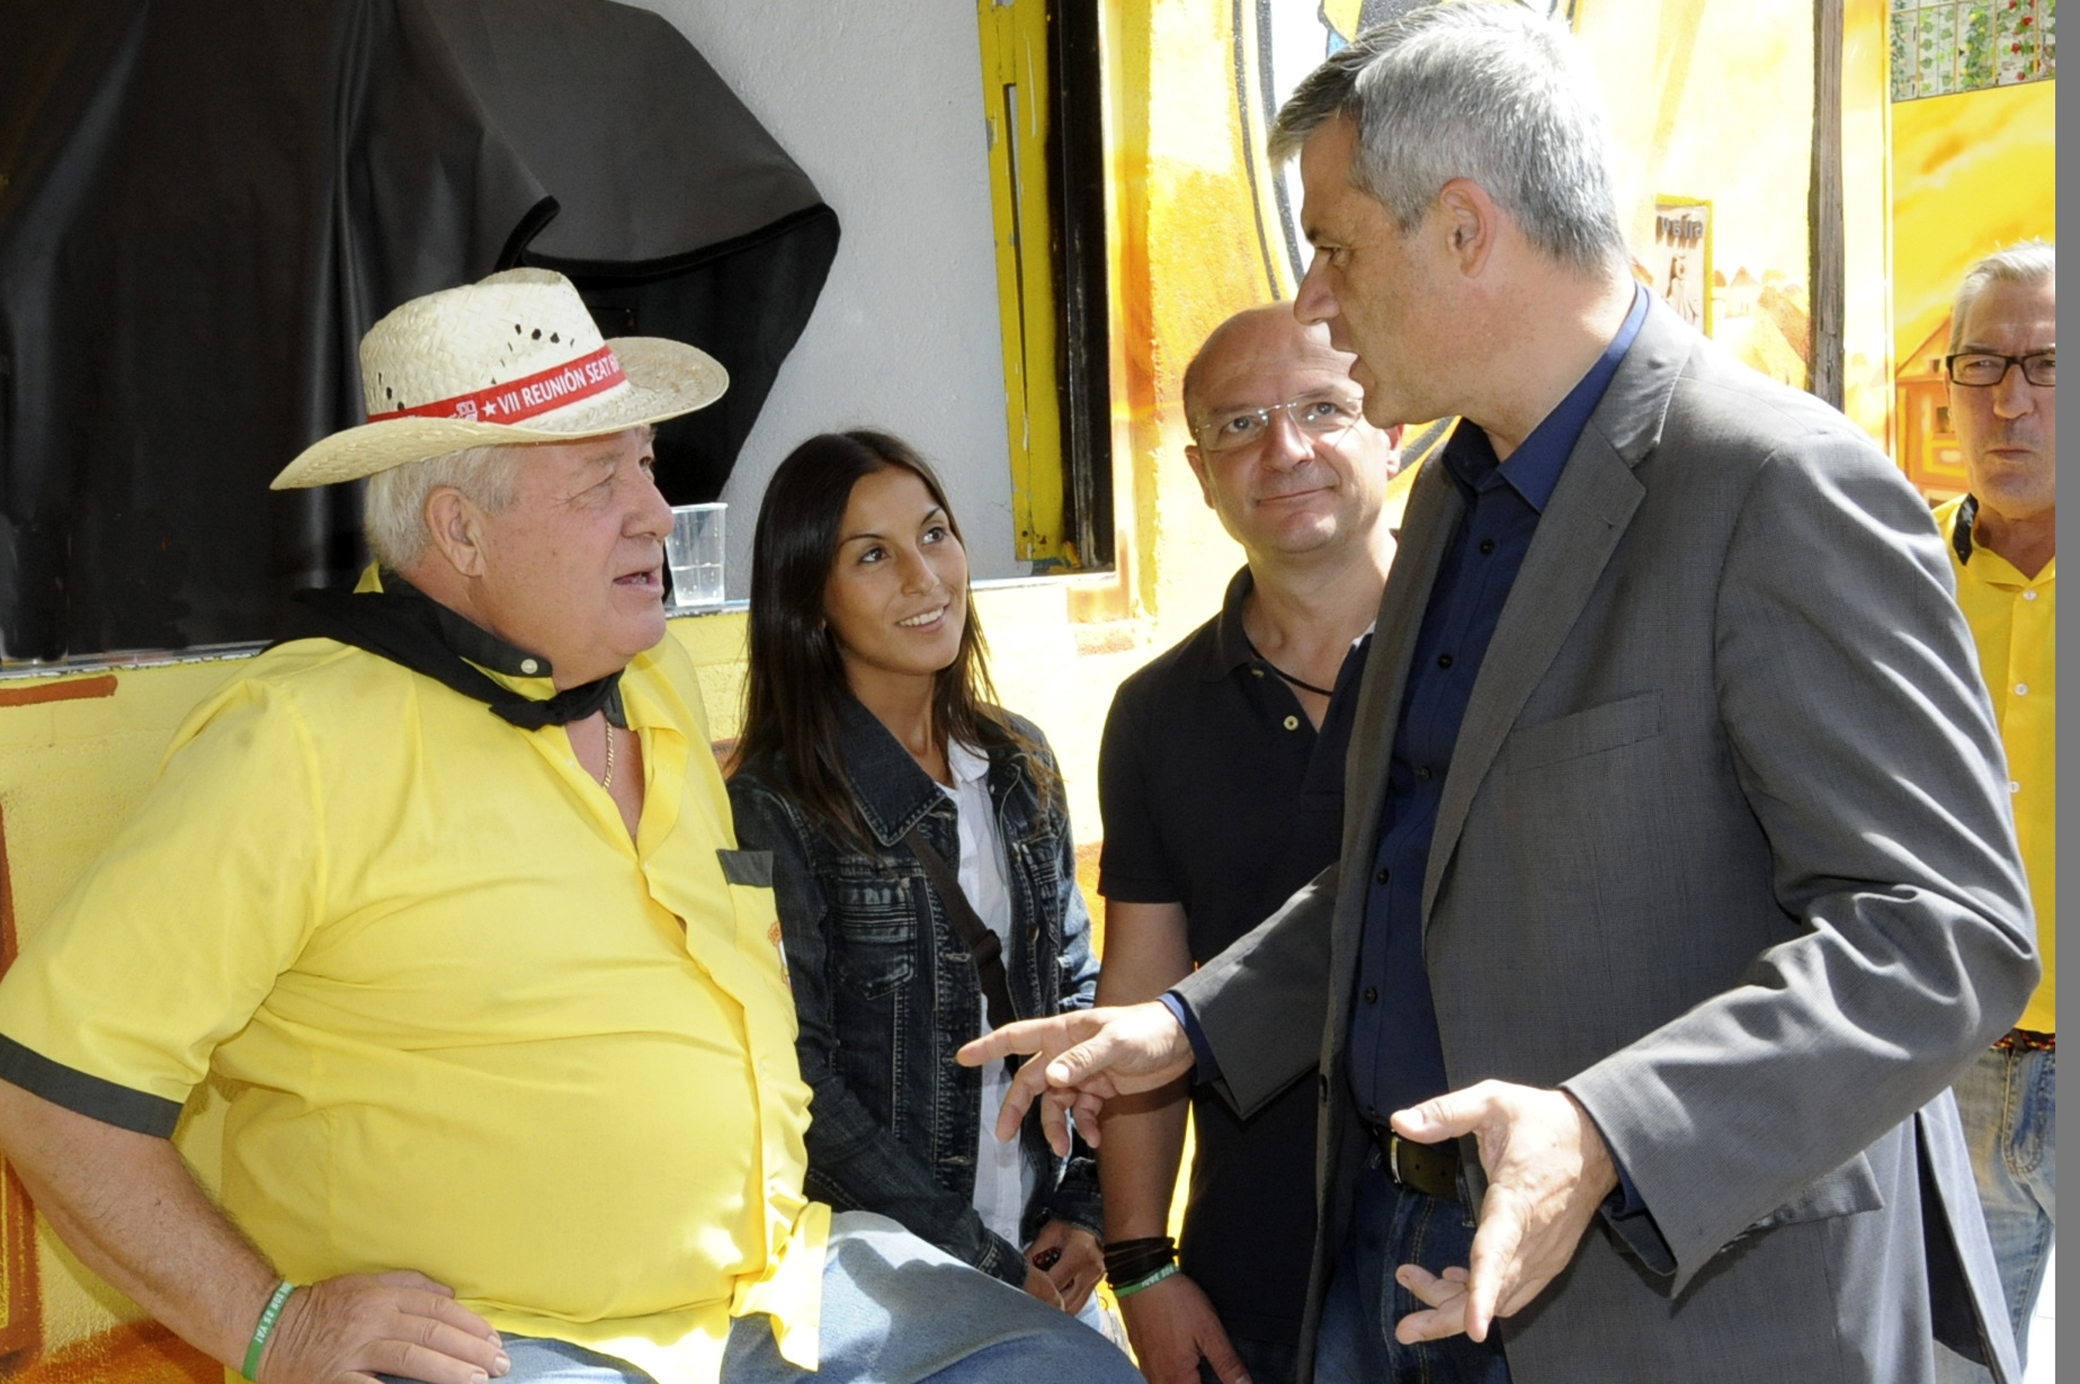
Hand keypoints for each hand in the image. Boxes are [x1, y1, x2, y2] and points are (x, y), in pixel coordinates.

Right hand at [258, 1271, 508, 1383]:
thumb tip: (450, 1292)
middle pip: (432, 1332)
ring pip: (411, 1357)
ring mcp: (354, 1350)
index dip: (470, 1324)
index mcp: (382, 1296)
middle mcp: (372, 1319)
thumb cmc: (322, 1307)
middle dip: (471, 1349)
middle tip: (500, 1364)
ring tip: (479, 1380)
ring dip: (450, 1370)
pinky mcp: (336, 1378)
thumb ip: (408, 1285)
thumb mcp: (365, 1283)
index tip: (494, 1339)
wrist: (269, 1327)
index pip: (438, 1308)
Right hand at [955, 1004, 1194, 1155]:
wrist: (1182, 1042)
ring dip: (1056, 1126)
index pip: (1017, 1037)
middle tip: (1003, 1134)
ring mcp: (1083, 1072)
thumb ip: (1082, 1061)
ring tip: (1065, 1149)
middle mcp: (1067, 1052)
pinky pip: (1082, 1112)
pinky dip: (1084, 1127)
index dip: (988, 1047)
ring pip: (1055, 1103)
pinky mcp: (1101, 1089)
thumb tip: (1050, 1079)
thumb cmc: (1146, 1031)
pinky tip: (1096, 1139)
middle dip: (1017, 1108)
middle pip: (1030, 1081)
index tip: (962, 1058)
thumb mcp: (1115, 1044)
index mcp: (1063, 1032)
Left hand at [1025, 1221, 1102, 1314]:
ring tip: (1044, 1298)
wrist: (1088, 1224)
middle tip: (1033, 1298)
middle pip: (1065, 1301)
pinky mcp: (1096, 1283)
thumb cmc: (1068, 1226)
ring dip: (1058, 1307)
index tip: (1026, 1289)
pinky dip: (1066, 1304)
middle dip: (1047, 1302)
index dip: (1039, 1289)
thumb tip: (1019, 1273)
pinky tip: (1056, 1298)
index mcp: (1079, 1254)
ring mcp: (1096, 1279)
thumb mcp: (1048, 1234)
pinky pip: (1080, 1303)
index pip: (1055, 1283)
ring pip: (1073, 1308)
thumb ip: (1034, 1254)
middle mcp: (1091, 1270)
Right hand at [1114, 1271, 1251, 1383]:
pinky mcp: (1140, 1355)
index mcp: (1177, 1377)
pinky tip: (1180, 1359)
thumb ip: (1228, 1363)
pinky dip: (1171, 1374)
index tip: (1220, 1378)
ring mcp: (1146, 1367)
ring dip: (1184, 1380)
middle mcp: (1157, 1378)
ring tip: (1198, 1369)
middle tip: (1211, 1374)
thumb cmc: (1175, 1302)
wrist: (1141, 1276)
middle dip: (1196, 1383)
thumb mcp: (1210, 1331)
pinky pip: (1156, 1376)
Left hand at [1387, 1081, 1616, 1344]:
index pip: (1498, 1252)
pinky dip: (1483, 1298)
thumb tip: (1401, 1122)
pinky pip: (1514, 1293)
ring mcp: (1546, 1253)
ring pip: (1502, 1300)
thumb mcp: (1493, 1100)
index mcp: (1519, 1199)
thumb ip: (1444, 1112)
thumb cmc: (1546, 1121)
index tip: (1473, 1327)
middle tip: (1405, 1326)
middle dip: (1447, 1315)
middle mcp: (1535, 1236)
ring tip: (1415, 1281)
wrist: (1602, 1139)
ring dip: (1458, 1305)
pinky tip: (1454, 1280)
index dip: (1482, 1291)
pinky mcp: (1550, 1260)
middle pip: (1493, 1292)